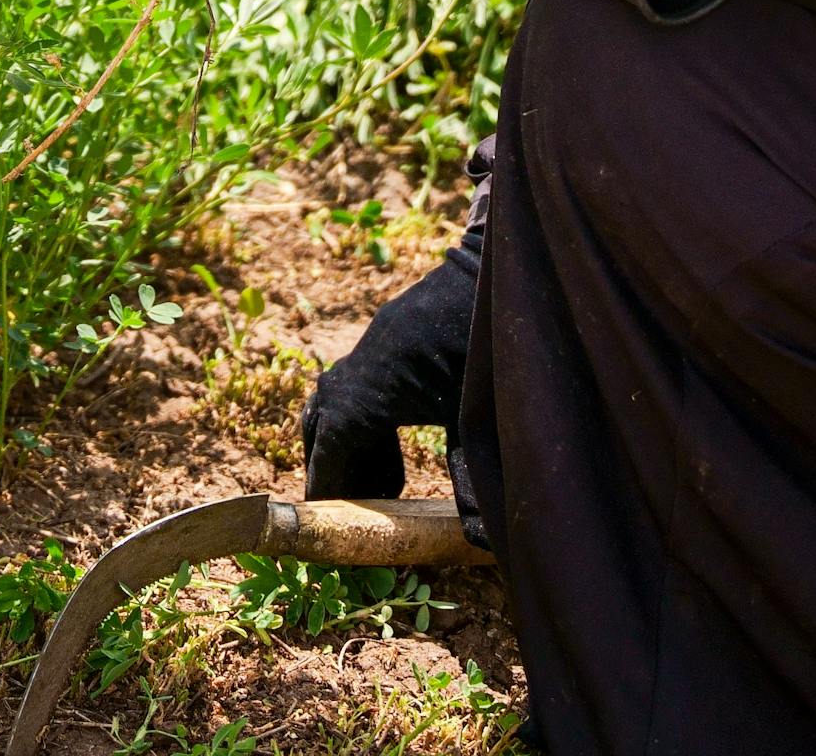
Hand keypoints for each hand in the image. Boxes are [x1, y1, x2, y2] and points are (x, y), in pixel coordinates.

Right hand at [300, 243, 480, 500]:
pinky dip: (363, 421)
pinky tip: (394, 441)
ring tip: (383, 485)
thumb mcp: (478, 419)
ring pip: (334, 406)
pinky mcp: (383, 340)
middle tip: (353, 507)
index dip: (326, 489)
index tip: (324, 519)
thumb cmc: (483, 347)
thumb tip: (483, 540)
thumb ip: (474, 479)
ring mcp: (367, 351)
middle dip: (333, 471)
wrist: (494, 275)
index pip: (330, 452)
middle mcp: (355, 371)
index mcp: (368, 395)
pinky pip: (353, 388)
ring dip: (348, 445)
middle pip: (321, 429)